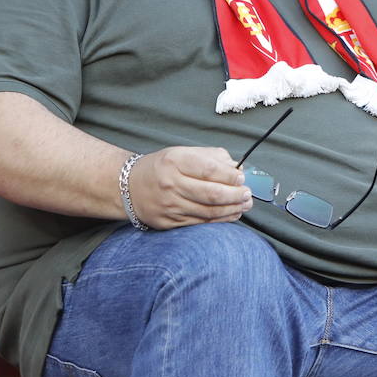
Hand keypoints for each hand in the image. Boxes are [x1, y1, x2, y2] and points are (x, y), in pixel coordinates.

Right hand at [127, 146, 252, 229]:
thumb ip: (210, 157)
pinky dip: (220, 220)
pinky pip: (201, 223)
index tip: (242, 177)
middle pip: (211, 194)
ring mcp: (169, 206)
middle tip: (248, 194)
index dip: (230, 175)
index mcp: (174, 161)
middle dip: (236, 195)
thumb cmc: (161, 167)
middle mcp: (170, 184)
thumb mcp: (181, 152)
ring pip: (209, 212)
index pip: (209, 170)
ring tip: (244, 204)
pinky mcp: (169, 222)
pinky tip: (231, 214)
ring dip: (232, 209)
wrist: (129, 187)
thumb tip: (236, 168)